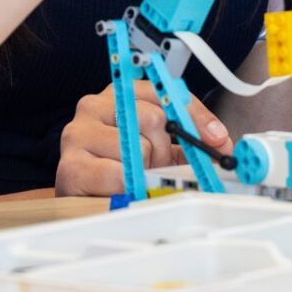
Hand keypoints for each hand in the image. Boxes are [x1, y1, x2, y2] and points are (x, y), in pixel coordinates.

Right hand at [56, 80, 232, 196]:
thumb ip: (188, 138)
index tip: (215, 139)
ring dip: (146, 172)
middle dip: (167, 150)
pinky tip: (120, 189)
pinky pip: (118, 175)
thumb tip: (221, 143)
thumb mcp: (159, 146)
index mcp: (117, 94)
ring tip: (136, 179)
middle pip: (152, 118)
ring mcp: (77, 134)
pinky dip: (128, 187)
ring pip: (138, 149)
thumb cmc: (123, 168)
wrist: (82, 200)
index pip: (163, 90)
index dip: (194, 115)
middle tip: (160, 166)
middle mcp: (93, 106)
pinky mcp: (70, 167)